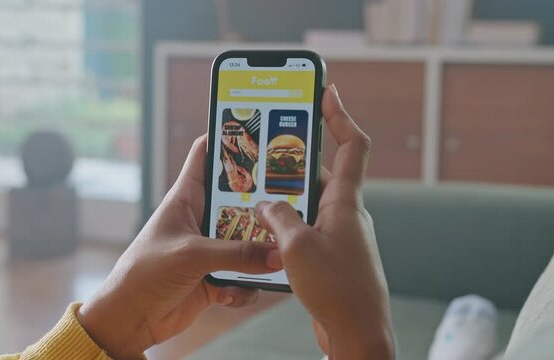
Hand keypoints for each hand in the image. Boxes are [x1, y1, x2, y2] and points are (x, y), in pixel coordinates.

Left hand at [77, 136, 279, 358]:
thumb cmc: (145, 274)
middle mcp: (202, 217)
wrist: (129, 319)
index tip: (260, 129)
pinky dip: (244, 286)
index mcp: (186, 197)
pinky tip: (229, 295)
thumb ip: (236, 253)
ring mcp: (212, 247)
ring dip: (261, 252)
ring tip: (271, 261)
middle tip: (292, 200)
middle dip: (263, 202)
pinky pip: (245, 275)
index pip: (207, 153)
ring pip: (250, 239)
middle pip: (240, 198)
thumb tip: (277, 254)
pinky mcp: (216, 276)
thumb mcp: (191, 255)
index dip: (229, 138)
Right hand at [256, 85, 394, 358]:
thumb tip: (264, 203)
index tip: (326, 93)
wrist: (357, 333)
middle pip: (322, 173)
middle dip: (293, 162)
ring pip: (309, 204)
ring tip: (255, 194)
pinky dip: (287, 225)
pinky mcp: (331, 256)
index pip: (352, 145)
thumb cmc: (337, 289)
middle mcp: (346, 213)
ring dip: (284, 198)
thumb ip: (277, 216)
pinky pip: (306, 229)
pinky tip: (264, 233)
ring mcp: (339, 235)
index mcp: (346, 201)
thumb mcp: (297, 246)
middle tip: (266, 150)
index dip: (340, 115)